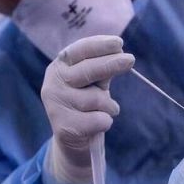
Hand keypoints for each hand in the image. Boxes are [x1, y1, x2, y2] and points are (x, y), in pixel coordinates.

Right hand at [41, 35, 134, 182]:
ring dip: (109, 105)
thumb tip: (120, 55)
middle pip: (87, 71)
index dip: (99, 45)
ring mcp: (55, 106)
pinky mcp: (63, 127)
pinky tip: (100, 123)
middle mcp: (52, 84)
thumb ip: (101, 69)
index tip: (119, 43)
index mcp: (58, 68)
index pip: (78, 51)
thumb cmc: (85, 104)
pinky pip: (98, 120)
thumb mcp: (92, 82)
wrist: (74, 140)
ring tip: (107, 109)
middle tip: (131, 60)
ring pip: (96, 99)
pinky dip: (106, 121)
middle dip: (111, 64)